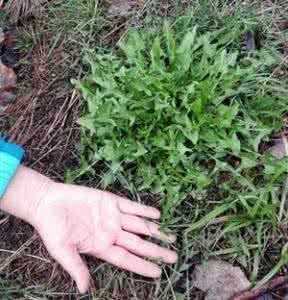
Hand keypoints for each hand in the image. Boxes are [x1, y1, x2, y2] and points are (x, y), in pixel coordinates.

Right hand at [31, 182, 176, 292]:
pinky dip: (144, 210)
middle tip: (174, 257)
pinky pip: (131, 206)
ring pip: (139, 225)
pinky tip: (156, 215)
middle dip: (156, 250)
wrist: (48, 202)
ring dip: (155, 230)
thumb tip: (84, 289)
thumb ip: (75, 267)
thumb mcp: (61, 250)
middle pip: (138, 243)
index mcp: (101, 247)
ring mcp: (112, 217)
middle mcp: (111, 233)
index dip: (142, 266)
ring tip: (171, 236)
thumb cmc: (52, 228)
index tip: (158, 272)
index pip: (127, 259)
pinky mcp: (110, 201)